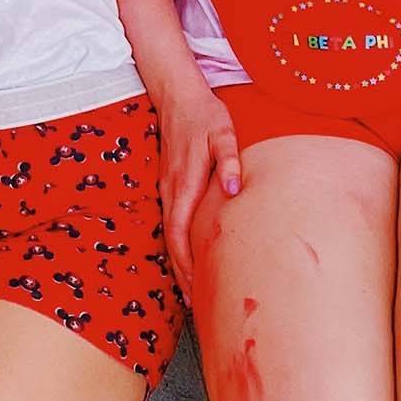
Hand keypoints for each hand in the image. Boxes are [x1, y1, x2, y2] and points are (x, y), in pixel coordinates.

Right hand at [154, 74, 241, 300]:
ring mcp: (168, 189)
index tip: (195, 290)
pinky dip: (178, 245)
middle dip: (182, 275)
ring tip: (193, 290)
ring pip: (169, 235)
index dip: (186, 266)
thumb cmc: (204, 115)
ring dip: (179, 263)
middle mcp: (171, 191)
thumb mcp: (223, 133)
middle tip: (196, 304)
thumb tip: (233, 191)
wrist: (178, 95)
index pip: (179, 235)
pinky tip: (189, 255)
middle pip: (171, 243)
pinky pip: (171, 222)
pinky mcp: (170, 185)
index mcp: (183, 184)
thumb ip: (229, 161)